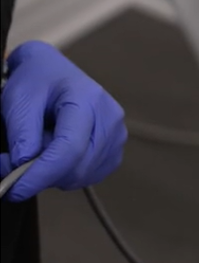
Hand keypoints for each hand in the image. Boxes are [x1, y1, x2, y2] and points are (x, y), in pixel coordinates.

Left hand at [0, 41, 126, 200]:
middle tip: (15, 164)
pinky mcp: (115, 149)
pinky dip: (67, 173)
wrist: (54, 72)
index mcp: (88, 100)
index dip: (42, 174)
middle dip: (44, 174)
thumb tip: (23, 167)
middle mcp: (111, 120)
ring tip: (41, 147)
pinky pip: (90, 175)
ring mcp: (118, 136)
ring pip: (83, 175)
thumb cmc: (36, 80)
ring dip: (55, 173)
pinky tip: (57, 154)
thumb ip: (21, 134)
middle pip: (79, 167)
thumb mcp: (19, 100)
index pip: (70, 148)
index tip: (15, 190)